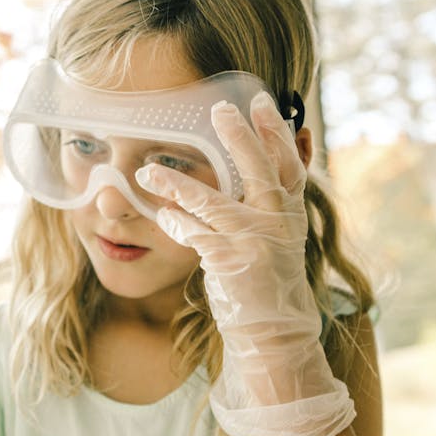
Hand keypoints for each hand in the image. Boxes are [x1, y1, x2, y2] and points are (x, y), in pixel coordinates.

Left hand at [135, 92, 353, 435]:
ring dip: (176, 184)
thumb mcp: (276, 239)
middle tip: (219, 109)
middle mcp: (278, 224)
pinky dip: (175, 223)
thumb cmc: (267, 282)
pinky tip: (159, 214)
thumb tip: (257, 165)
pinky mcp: (232, 264)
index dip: (275, 132)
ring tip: (146, 171)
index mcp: (290, 214)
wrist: (275, 334)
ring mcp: (255, 244)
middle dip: (240, 137)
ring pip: (213, 203)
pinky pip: (196, 236)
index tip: (259, 101)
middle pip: (259, 171)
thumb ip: (266, 203)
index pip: (287, 164)